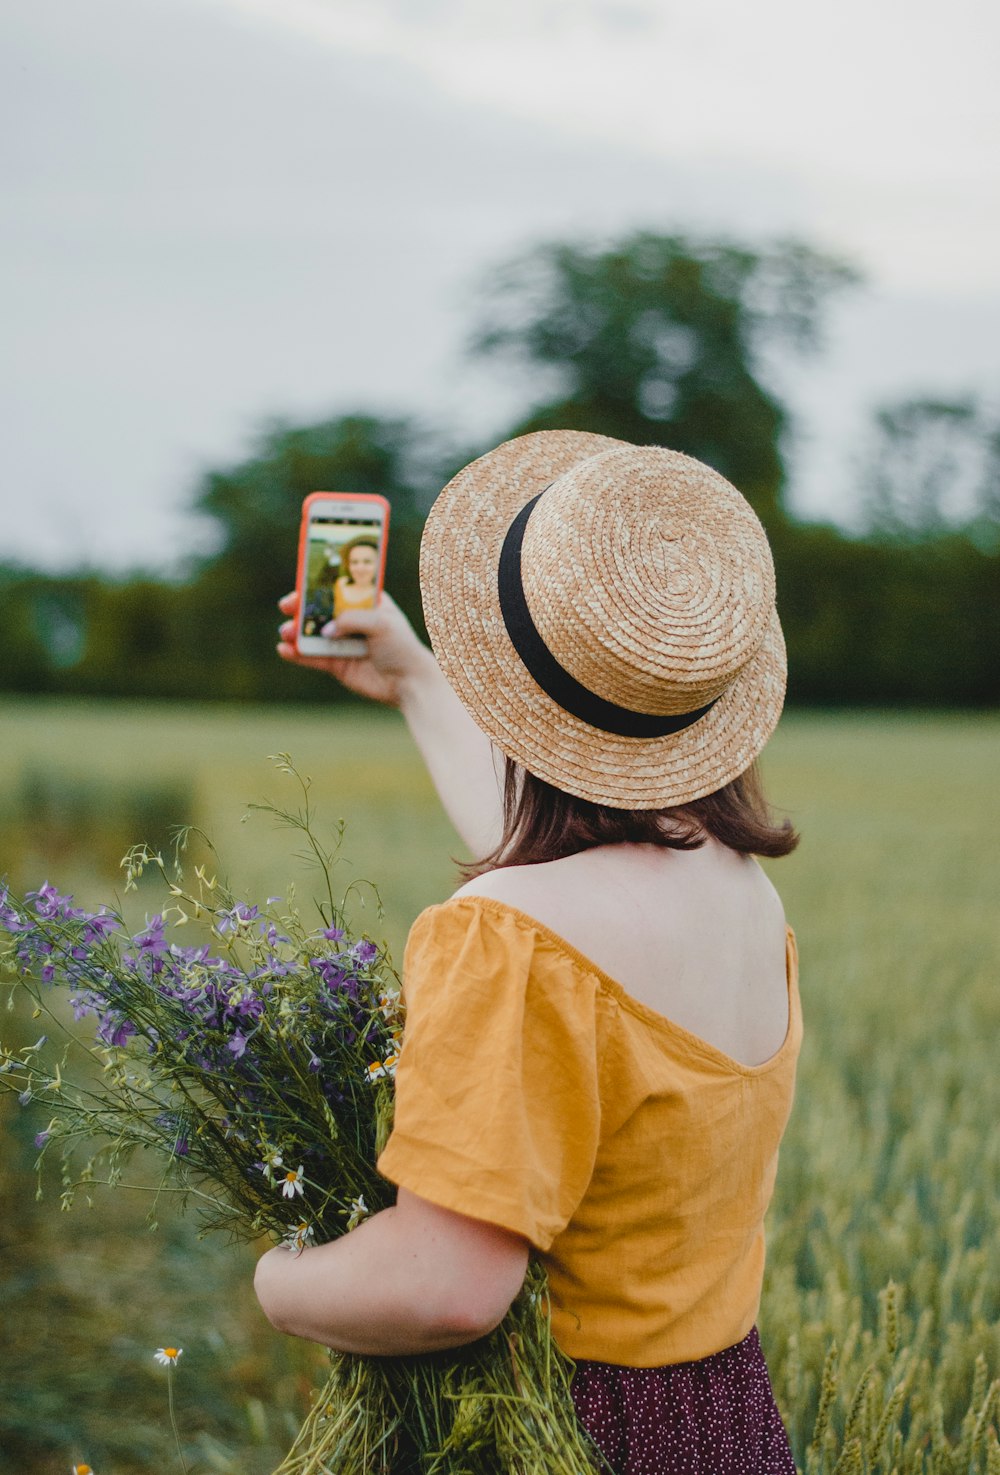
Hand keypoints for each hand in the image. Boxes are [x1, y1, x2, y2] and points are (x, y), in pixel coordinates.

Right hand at [277, 590, 435, 707]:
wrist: (409, 683)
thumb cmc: (402, 647)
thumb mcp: (381, 623)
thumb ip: (350, 620)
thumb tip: (325, 630)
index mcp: (366, 603)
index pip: (339, 588)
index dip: (319, 584)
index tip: (302, 583)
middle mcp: (352, 621)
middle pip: (320, 609)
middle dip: (301, 607)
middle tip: (287, 607)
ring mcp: (343, 642)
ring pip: (313, 634)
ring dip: (295, 631)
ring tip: (286, 632)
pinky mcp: (337, 664)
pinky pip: (312, 657)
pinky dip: (297, 653)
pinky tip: (285, 650)